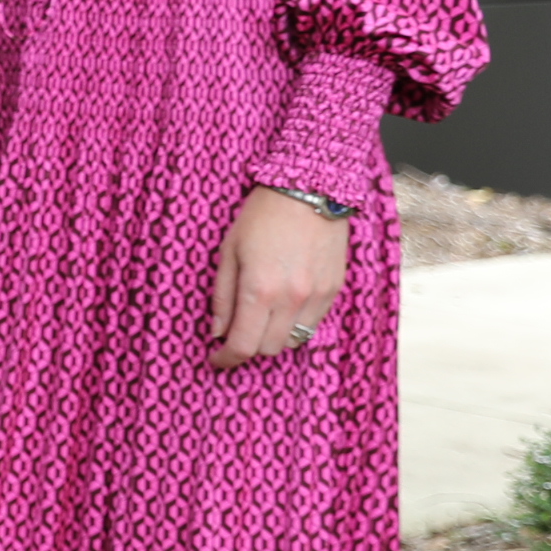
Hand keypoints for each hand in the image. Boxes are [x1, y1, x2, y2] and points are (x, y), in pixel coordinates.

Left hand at [208, 187, 350, 370]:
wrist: (310, 190)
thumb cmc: (262, 217)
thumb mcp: (228, 253)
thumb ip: (222, 297)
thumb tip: (217, 331)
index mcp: (259, 290)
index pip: (243, 345)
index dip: (226, 359)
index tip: (217, 359)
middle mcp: (291, 299)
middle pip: (268, 349)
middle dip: (247, 348)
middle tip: (235, 333)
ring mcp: (317, 296)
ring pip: (294, 341)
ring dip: (272, 338)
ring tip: (259, 319)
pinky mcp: (334, 290)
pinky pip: (313, 324)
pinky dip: (295, 325)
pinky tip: (283, 307)